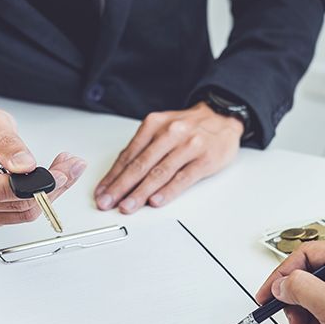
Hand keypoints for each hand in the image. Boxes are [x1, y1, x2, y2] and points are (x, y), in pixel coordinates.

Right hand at [0, 109, 85, 227]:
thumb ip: (8, 142)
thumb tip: (25, 166)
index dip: (32, 185)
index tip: (58, 174)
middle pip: (15, 206)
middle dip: (49, 188)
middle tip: (69, 167)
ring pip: (22, 215)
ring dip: (48, 195)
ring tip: (60, 171)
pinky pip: (19, 217)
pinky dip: (38, 201)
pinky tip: (44, 183)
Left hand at [94, 103, 242, 213]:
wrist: (223, 117)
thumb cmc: (188, 128)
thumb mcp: (162, 129)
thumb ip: (142, 149)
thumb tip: (118, 176)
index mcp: (154, 125)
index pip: (128, 155)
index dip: (112, 176)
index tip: (101, 192)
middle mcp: (170, 133)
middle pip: (140, 165)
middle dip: (120, 187)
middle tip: (107, 202)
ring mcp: (188, 146)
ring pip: (159, 173)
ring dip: (140, 193)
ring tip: (127, 206)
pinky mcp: (205, 159)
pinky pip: (183, 178)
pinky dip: (168, 191)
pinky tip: (155, 201)